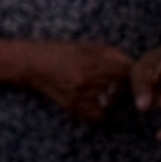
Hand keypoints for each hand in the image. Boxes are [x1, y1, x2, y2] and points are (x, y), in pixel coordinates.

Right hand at [17, 40, 135, 122]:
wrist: (29, 64)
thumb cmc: (57, 51)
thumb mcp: (84, 46)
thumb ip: (109, 53)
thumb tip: (130, 62)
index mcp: (89, 62)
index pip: (124, 71)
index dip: (130, 71)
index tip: (129, 71)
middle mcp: (85, 81)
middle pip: (121, 88)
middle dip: (124, 85)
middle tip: (121, 82)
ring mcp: (78, 96)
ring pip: (111, 103)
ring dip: (114, 98)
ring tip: (109, 91)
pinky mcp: (71, 107)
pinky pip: (96, 115)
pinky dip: (100, 111)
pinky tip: (97, 102)